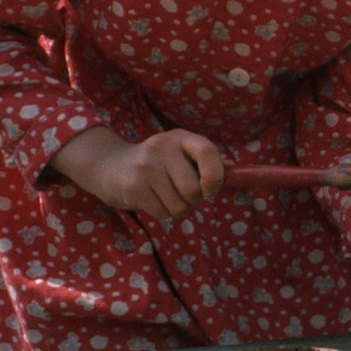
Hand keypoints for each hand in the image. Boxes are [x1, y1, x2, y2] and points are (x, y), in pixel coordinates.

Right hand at [50, 126, 223, 219]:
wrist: (110, 166)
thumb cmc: (159, 165)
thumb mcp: (181, 155)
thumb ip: (207, 163)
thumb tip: (240, 174)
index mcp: (182, 137)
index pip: (208, 152)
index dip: (215, 176)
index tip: (210, 190)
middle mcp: (163, 146)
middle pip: (193, 190)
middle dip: (192, 199)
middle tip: (180, 192)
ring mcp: (146, 165)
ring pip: (179, 205)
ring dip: (177, 208)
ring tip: (163, 194)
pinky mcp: (133, 185)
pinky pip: (162, 212)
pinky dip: (161, 212)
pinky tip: (150, 199)